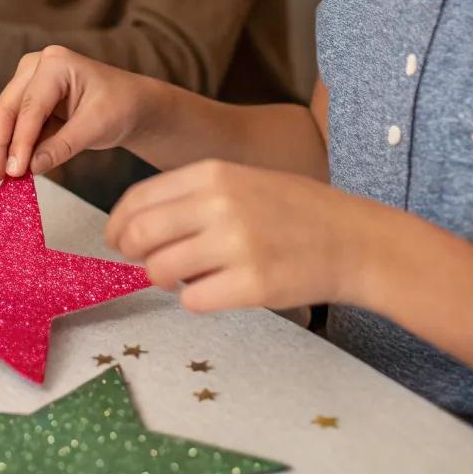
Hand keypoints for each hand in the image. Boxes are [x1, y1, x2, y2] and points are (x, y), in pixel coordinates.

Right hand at [0, 45, 152, 180]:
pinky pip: (15, 126)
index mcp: (56, 63)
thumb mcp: (96, 126)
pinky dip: (11, 148)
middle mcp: (35, 67)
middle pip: (8, 108)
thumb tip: (30, 168)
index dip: (20, 141)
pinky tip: (6, 169)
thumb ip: (62, 146)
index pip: (31, 106)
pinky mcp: (29, 101)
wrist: (131, 105)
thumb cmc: (120, 106)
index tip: (13, 171)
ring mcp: (29, 82)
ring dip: (0, 148)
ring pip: (5, 118)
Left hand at [106, 159, 390, 313]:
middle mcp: (219, 204)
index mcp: (213, 173)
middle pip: (139, 236)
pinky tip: (219, 290)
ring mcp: (236, 245)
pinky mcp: (251, 285)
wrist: (355, 240)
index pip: (137, 200)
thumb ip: (191, 198)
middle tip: (149, 264)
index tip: (117, 240)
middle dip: (134, 255)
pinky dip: (197, 300)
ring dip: (166, 280)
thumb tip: (134, 228)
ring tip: (193, 276)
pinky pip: (192, 300)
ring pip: (159, 271)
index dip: (118, 225)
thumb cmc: (295, 211)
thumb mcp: (242, 182)